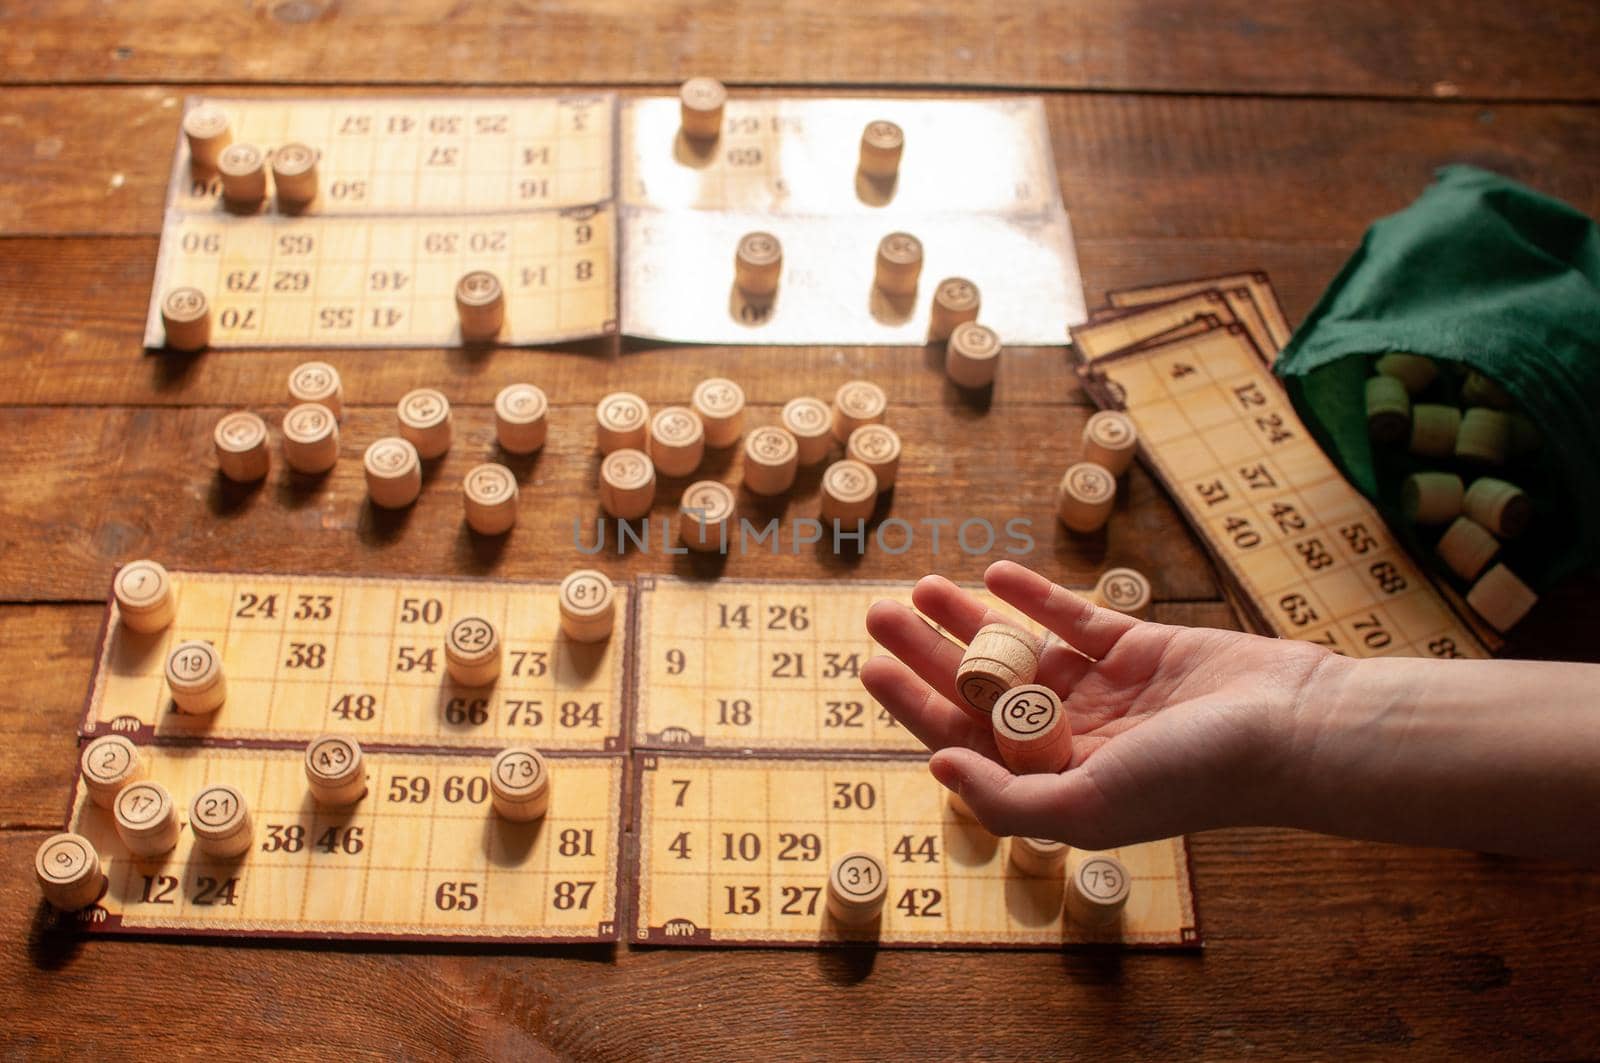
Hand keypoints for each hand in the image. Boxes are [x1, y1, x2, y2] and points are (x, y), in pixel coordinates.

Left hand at [862, 560, 1337, 847]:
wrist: (1293, 729)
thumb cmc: (1194, 778)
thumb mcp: (1089, 803)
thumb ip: (1009, 798)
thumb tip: (937, 767)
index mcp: (1057, 780)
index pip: (964, 738)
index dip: (914, 703)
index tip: (869, 668)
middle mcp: (1074, 737)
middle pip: (981, 689)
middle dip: (927, 652)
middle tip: (877, 613)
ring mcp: (1105, 691)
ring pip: (1019, 649)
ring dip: (970, 619)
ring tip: (919, 586)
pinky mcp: (1138, 648)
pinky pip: (1075, 618)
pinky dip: (1036, 596)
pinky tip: (996, 574)